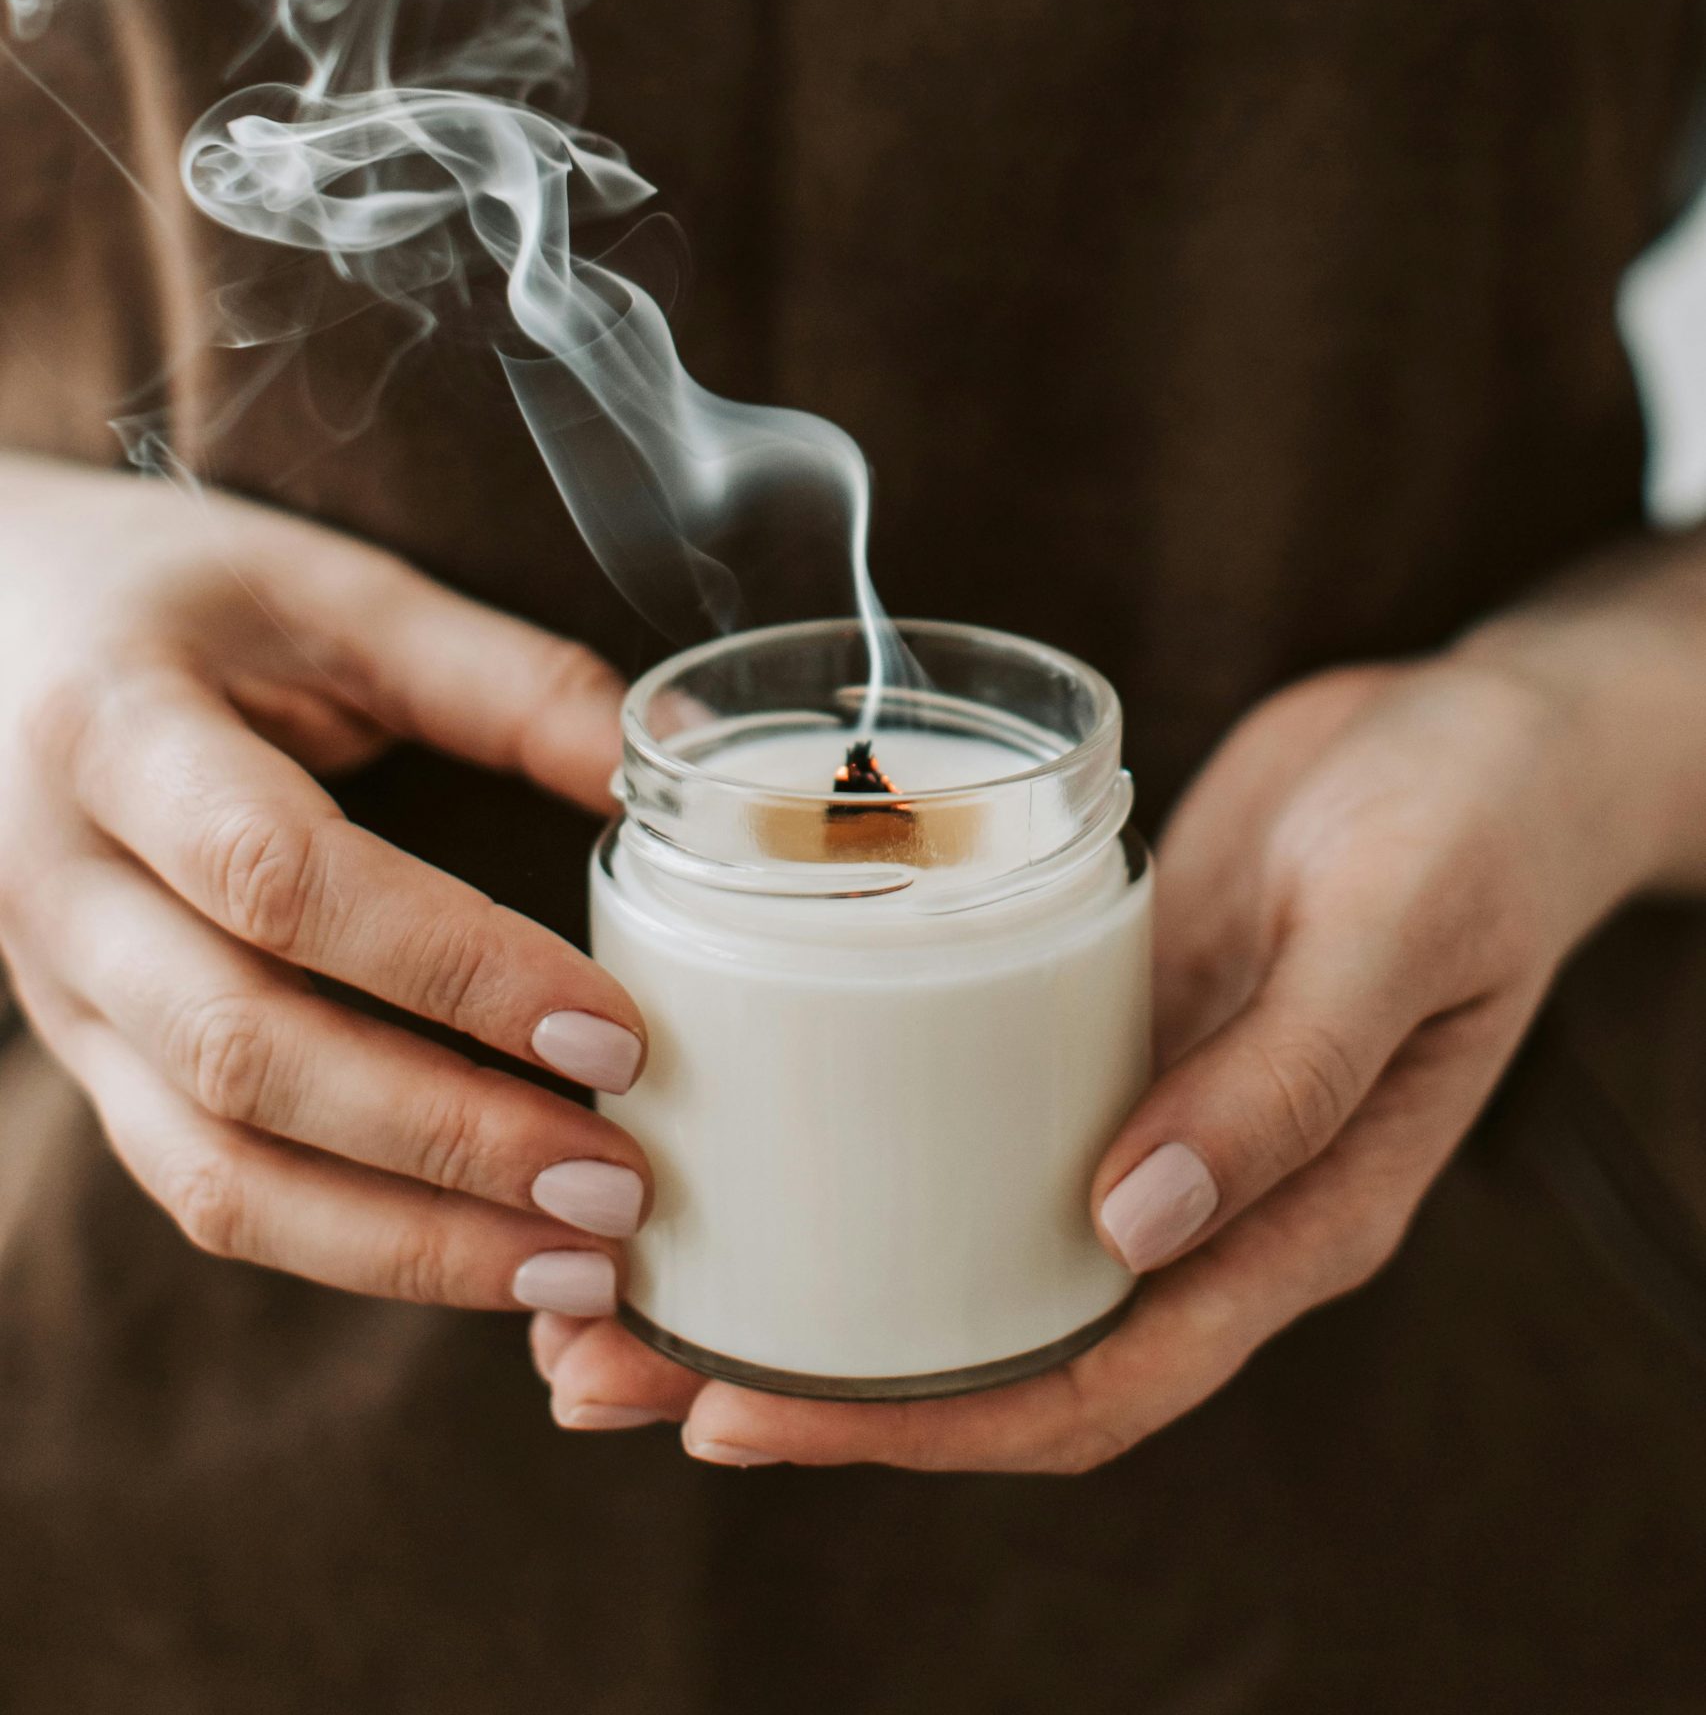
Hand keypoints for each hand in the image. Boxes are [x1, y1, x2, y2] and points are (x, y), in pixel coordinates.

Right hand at [0, 453, 648, 1314]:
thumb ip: (496, 676)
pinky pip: (202, 1188)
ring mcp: (59, 995)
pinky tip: (480, 1254)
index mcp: (115, 733)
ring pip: (212, 1168)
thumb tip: (665, 770)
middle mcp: (61, 885)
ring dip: (404, 1240)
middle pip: (244, 1053)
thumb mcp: (327, 588)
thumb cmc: (172, 595)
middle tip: (620, 1184)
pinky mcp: (86, 1062)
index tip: (611, 1029)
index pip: (282, 877)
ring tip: (578, 1265)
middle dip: (446, 1138)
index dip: (453, 965)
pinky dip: (347, 1243)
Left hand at [534, 621, 1675, 1467]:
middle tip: (602, 1365)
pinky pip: (956, 1115)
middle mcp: (1193, 1198)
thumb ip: (1281, 1081)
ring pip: (947, 1240)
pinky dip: (846, 1143)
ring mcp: (1136, 1115)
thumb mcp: (1391, 934)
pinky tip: (735, 1120)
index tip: (742, 1412)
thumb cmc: (1473, 828)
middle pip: (980, 1341)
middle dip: (798, 1376)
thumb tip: (1128, 1228)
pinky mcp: (1093, 1026)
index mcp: (1284, 1226)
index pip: (1086, 1384)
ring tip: (614, 1273)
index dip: (912, 1429)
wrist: (1489, 732)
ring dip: (792, 1268)